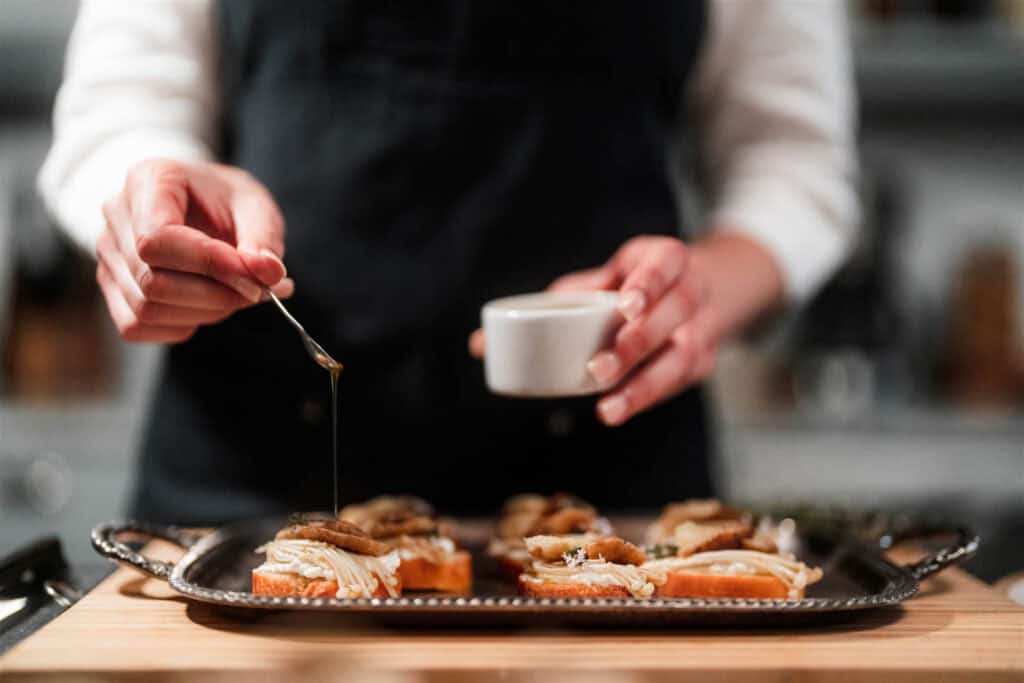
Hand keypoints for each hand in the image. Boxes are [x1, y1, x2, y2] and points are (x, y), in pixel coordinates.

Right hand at [95, 159, 293, 342]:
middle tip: (258, 290)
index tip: (253, 274)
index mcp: (148, 180)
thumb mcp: (256, 207)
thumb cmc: (228, 202)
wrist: (206, 206)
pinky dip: (181, 325)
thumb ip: (263, 239)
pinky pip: (136, 326)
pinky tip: (208, 305)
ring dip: (204, 312)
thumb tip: (270, 274)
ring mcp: (108, 254)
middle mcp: (117, 216)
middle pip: (151, 281)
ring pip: (146, 308)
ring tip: (237, 293)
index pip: (157, 239)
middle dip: (215, 295)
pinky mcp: (112, 288)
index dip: (208, 265)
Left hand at [469, 233, 781, 425]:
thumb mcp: (599, 281)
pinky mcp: (700, 362)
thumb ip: (552, 304)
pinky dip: (647, 398)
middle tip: (597, 368)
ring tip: (607, 408)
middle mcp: (693, 290)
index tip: (625, 306)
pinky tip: (619, 409)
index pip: (665, 265)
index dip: (648, 285)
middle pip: (675, 314)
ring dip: (644, 385)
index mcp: (667, 258)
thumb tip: (480, 345)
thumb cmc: (626, 285)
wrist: (687, 289)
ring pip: (683, 357)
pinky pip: (678, 382)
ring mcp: (703, 327)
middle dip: (637, 343)